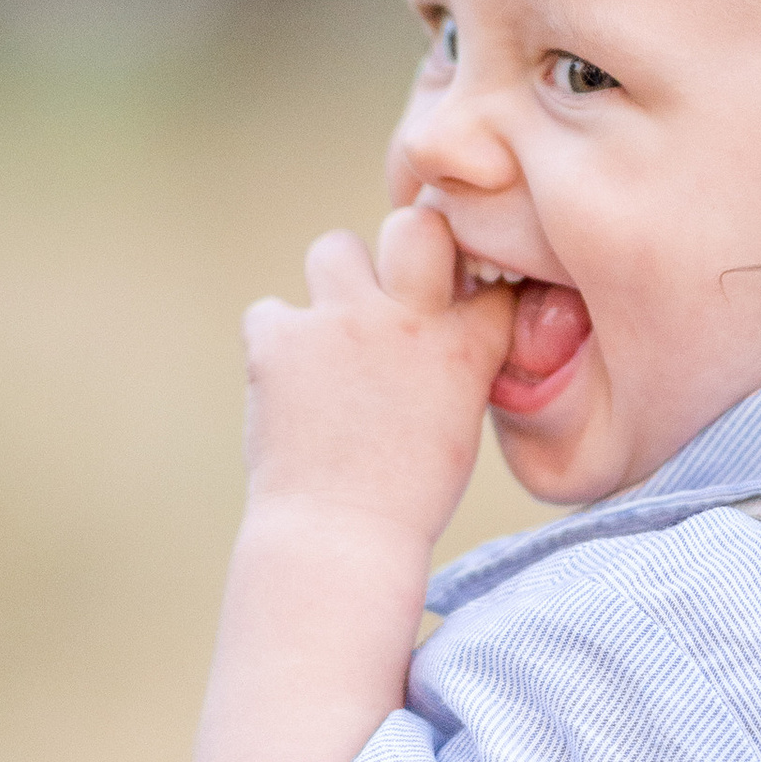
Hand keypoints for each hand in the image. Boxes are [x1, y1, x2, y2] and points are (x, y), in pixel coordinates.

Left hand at [239, 200, 512, 550]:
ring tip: (334, 333)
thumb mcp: (460, 422)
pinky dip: (277, 340)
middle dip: (407, 243)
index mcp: (465, 346)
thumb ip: (457, 360)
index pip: (489, 278)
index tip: (463, 304)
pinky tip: (289, 381)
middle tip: (392, 287)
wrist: (338, 537)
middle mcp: (407, 320)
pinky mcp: (278, 338)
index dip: (475, 285)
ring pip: (336, 247)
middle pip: (416, 224)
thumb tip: (440, 315)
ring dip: (336, 282)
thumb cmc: (408, 494)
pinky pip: (271, 310)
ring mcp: (340, 323)